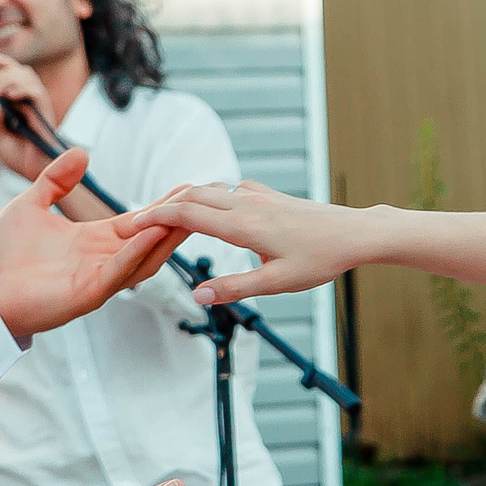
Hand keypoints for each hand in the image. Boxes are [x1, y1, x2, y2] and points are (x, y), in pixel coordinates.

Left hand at [0, 61, 57, 182]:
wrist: (40, 177)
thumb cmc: (23, 161)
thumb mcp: (0, 142)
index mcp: (22, 105)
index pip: (16, 76)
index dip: (5, 64)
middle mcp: (33, 103)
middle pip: (22, 72)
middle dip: (4, 72)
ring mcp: (41, 107)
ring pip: (30, 77)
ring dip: (10, 78)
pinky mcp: (46, 114)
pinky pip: (37, 93)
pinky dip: (23, 88)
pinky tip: (10, 95)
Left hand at [0, 149, 186, 338]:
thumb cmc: (3, 254)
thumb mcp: (31, 204)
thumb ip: (56, 179)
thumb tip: (82, 152)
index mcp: (94, 240)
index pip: (139, 220)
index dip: (163, 204)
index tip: (188, 185)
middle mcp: (104, 260)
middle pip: (152, 238)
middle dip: (178, 219)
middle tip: (206, 197)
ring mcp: (99, 278)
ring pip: (145, 256)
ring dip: (167, 235)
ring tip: (189, 211)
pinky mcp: (89, 293)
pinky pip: (120, 270)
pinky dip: (137, 251)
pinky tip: (152, 231)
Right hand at [112, 180, 378, 305]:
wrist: (354, 233)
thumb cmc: (320, 260)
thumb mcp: (277, 283)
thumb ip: (235, 288)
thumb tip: (198, 296)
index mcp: (243, 225)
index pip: (186, 213)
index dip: (154, 216)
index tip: (130, 224)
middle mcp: (246, 204)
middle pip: (191, 195)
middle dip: (160, 205)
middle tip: (135, 220)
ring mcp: (258, 195)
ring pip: (209, 189)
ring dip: (182, 199)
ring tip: (162, 214)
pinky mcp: (268, 195)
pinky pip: (228, 189)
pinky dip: (207, 195)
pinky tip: (207, 207)